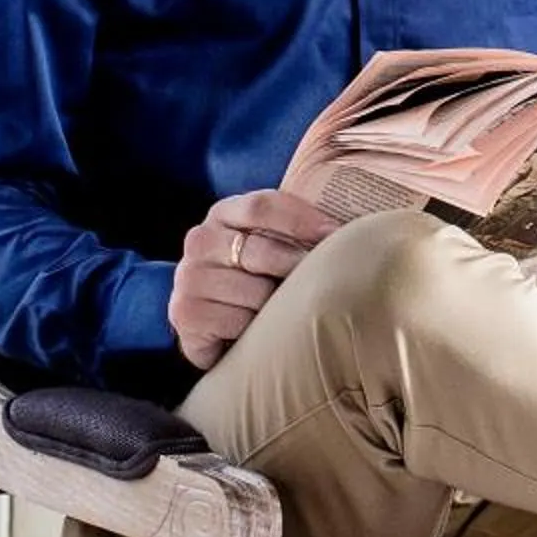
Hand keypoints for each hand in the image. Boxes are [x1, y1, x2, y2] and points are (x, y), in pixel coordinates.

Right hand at [170, 190, 344, 369]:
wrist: (206, 320)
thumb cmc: (250, 278)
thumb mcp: (267, 245)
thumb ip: (295, 231)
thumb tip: (350, 229)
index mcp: (224, 213)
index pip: (263, 206)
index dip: (303, 219)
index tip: (336, 235)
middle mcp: (201, 240)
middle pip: (263, 251)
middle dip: (297, 269)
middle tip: (322, 283)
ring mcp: (190, 277)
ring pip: (255, 293)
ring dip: (276, 307)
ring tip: (280, 311)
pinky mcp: (186, 313)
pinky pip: (236, 322)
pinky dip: (253, 330)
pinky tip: (254, 331)